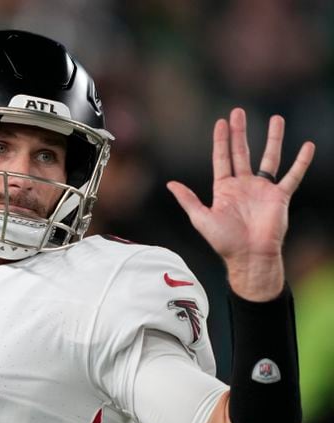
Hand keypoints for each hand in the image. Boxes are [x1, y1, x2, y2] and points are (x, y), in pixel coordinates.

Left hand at [167, 108, 314, 299]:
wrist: (249, 256)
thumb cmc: (224, 242)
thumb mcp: (201, 218)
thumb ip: (188, 200)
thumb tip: (170, 184)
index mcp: (224, 189)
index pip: (222, 158)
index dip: (221, 140)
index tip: (221, 121)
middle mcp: (243, 185)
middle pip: (242, 152)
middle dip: (240, 132)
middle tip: (238, 111)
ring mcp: (262, 190)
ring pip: (269, 158)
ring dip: (273, 139)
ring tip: (276, 118)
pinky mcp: (280, 197)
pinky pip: (293, 176)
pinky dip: (300, 162)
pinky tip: (307, 146)